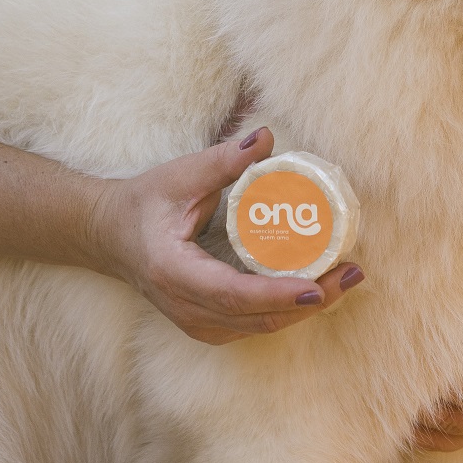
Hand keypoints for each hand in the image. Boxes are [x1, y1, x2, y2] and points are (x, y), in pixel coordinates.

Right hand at [89, 126, 363, 344]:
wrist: (110, 234)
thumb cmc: (144, 202)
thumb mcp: (180, 175)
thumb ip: (223, 160)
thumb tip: (266, 137)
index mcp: (175, 272)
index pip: (233, 294)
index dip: (277, 295)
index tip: (317, 286)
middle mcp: (186, 307)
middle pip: (257, 318)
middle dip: (310, 302)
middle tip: (352, 273)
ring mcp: (195, 321)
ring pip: (260, 326)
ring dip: (304, 309)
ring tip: (345, 279)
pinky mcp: (207, 322)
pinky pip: (254, 324)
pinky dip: (287, 310)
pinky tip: (317, 288)